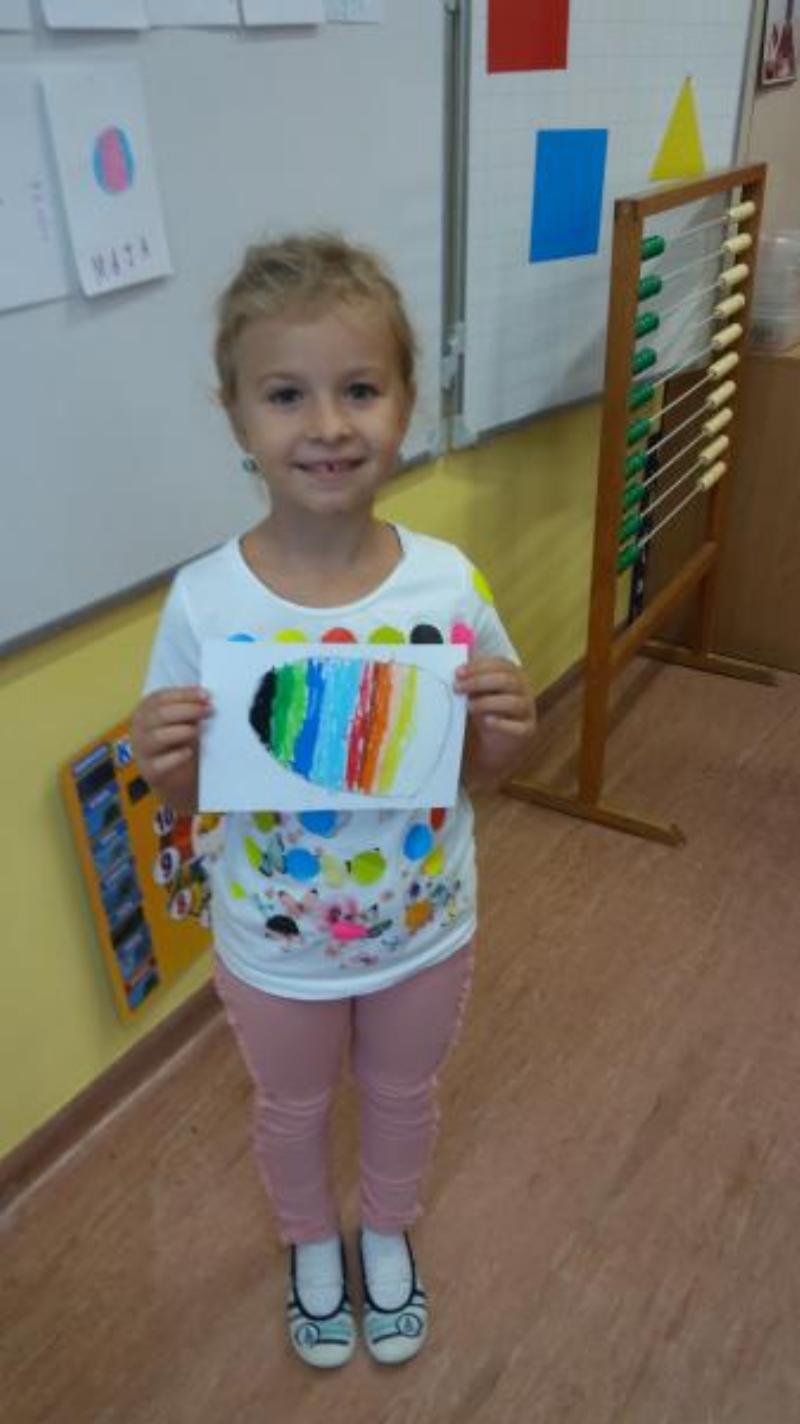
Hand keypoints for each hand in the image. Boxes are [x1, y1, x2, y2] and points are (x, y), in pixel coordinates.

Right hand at [130, 686, 211, 812]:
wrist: (179, 781)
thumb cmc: (181, 744)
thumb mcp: (184, 722)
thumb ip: (190, 710)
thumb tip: (206, 699)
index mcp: (145, 712)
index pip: (160, 698)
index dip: (184, 694)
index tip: (206, 695)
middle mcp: (139, 729)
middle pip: (159, 715)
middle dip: (187, 710)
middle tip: (208, 711)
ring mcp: (142, 751)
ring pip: (158, 737)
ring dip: (182, 731)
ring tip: (199, 731)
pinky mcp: (150, 772)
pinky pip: (161, 764)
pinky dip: (176, 757)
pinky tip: (189, 752)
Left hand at [455, 657, 535, 786]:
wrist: (497, 742)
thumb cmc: (487, 711)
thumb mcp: (479, 692)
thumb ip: (473, 676)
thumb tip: (463, 659)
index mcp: (513, 675)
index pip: (500, 664)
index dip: (479, 667)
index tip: (458, 673)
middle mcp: (524, 690)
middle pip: (507, 681)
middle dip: (479, 682)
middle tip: (458, 688)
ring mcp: (527, 710)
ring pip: (513, 702)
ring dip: (487, 703)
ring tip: (469, 707)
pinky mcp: (526, 730)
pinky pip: (517, 727)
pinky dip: (501, 724)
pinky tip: (486, 721)